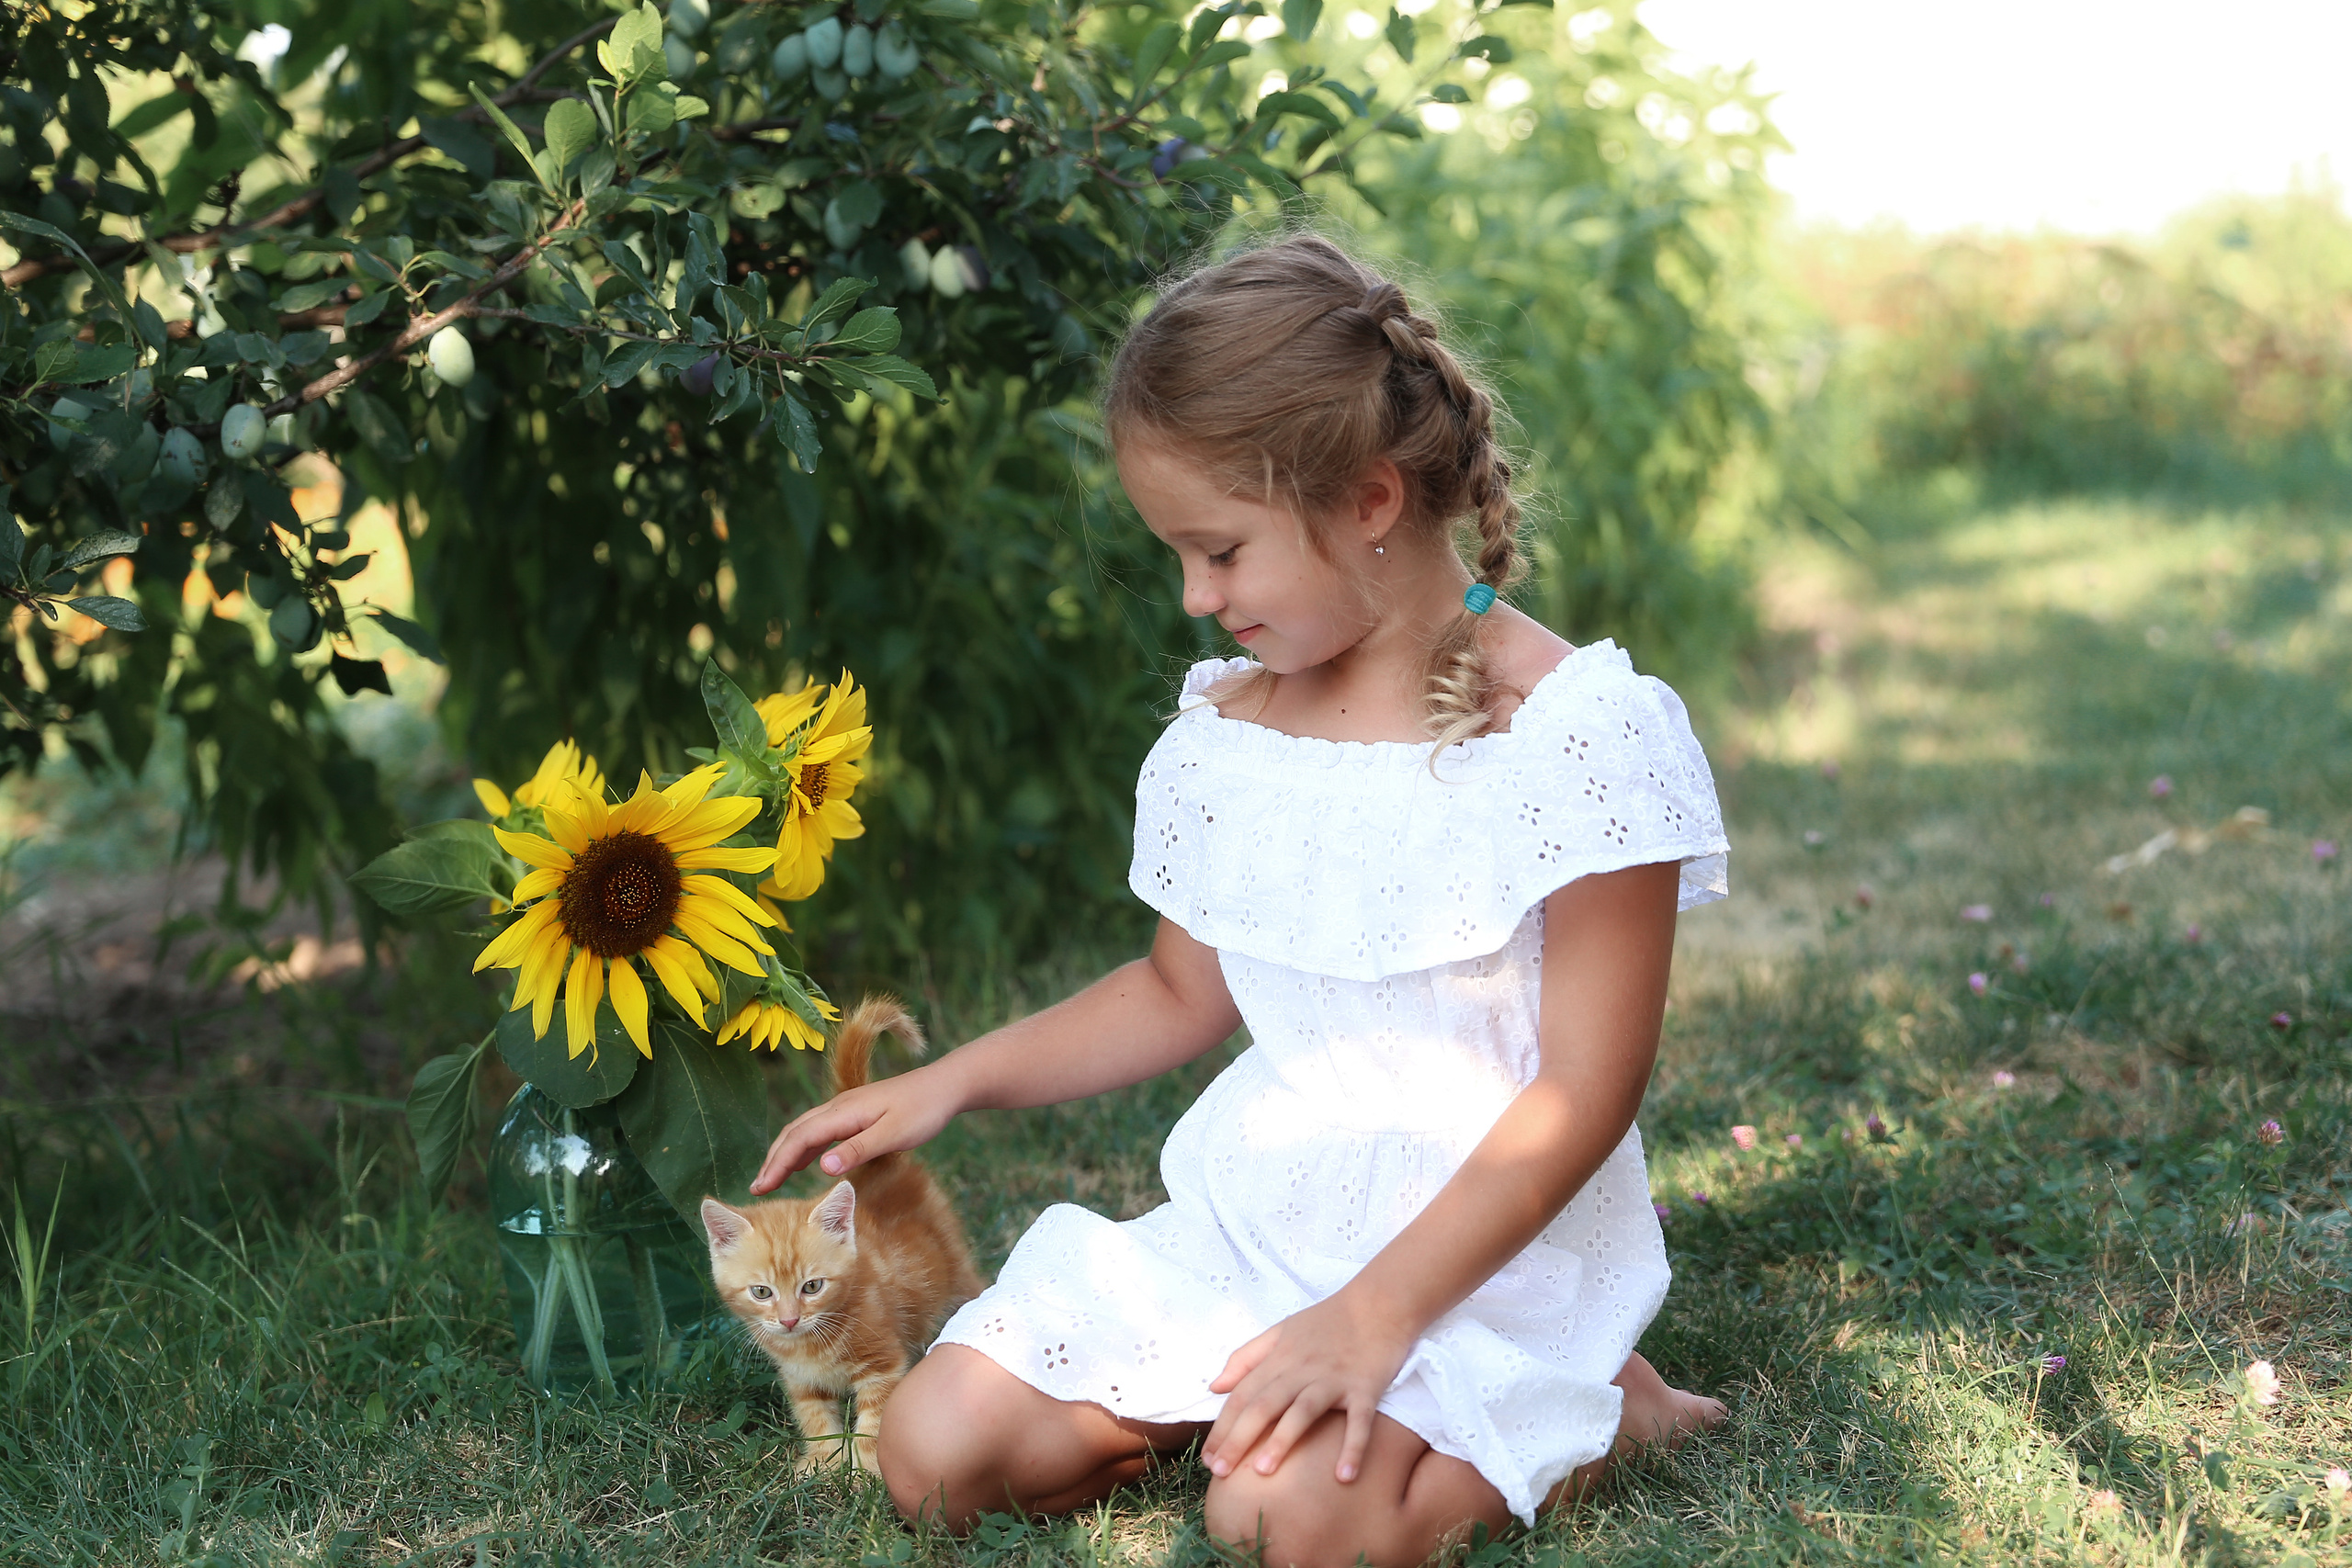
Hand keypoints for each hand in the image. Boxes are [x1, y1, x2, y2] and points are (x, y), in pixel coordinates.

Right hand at [749, 1063, 961, 1192]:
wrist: (945, 1086)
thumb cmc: (923, 1111)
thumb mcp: (893, 1134)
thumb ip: (857, 1150)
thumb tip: (821, 1168)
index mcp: (843, 1112)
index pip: (799, 1139)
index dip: (777, 1163)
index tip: (760, 1188)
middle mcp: (839, 1107)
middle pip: (795, 1132)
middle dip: (774, 1159)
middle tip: (757, 1189)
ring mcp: (846, 1108)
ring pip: (805, 1130)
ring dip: (786, 1153)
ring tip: (772, 1179)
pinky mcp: (856, 1113)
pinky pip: (821, 1130)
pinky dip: (805, 1147)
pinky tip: (806, 1163)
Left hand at [1202, 1290, 1415, 1484]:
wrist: (1379, 1301)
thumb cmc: (1328, 1320)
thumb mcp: (1281, 1330)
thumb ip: (1247, 1358)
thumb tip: (1215, 1387)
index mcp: (1280, 1358)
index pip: (1243, 1395)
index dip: (1223, 1427)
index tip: (1208, 1458)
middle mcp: (1302, 1370)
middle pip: (1264, 1405)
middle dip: (1239, 1438)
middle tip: (1220, 1472)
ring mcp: (1334, 1379)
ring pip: (1302, 1410)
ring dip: (1282, 1440)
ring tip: (1263, 1471)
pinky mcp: (1366, 1387)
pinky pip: (1359, 1421)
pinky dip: (1353, 1447)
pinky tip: (1344, 1477)